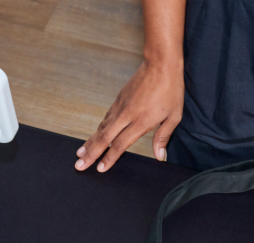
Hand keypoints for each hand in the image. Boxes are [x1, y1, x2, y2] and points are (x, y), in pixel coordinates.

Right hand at [75, 57, 183, 172]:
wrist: (160, 63)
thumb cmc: (170, 89)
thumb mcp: (174, 116)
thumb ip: (163, 137)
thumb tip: (160, 156)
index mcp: (140, 121)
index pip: (120, 144)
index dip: (109, 158)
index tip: (100, 168)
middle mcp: (126, 115)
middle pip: (104, 138)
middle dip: (91, 154)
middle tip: (79, 166)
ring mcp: (120, 106)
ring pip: (101, 127)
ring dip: (90, 142)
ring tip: (80, 153)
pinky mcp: (119, 99)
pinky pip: (106, 118)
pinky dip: (98, 129)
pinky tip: (94, 136)